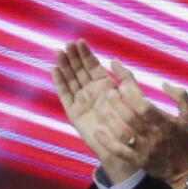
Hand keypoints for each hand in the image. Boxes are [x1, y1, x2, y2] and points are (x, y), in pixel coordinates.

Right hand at [51, 40, 137, 181]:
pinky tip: (54, 70)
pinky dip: (59, 83)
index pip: (93, 66)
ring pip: (70, 80)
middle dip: (73, 57)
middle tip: (66, 44)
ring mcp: (81, 101)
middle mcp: (91, 92)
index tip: (79, 41)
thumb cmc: (130, 124)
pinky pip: (64, 96)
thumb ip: (126, 80)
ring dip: (64, 66)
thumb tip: (114, 61)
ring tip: (58, 53)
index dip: (86, 54)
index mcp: (105, 86)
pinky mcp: (73, 113)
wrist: (122, 146)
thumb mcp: (133, 97)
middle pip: (79, 71)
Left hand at [91, 59, 187, 188]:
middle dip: (117, 103)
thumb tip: (163, 83)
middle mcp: (153, 136)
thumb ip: (181, 97)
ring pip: (122, 133)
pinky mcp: (138, 161)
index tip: (121, 82)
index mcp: (166, 123)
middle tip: (109, 92)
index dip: (131, 92)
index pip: (144, 105)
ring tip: (101, 107)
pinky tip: (97, 132)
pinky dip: (107, 142)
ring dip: (110, 119)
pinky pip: (119, 152)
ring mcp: (144, 149)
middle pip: (130, 118)